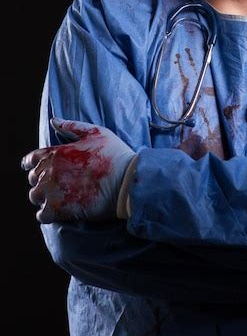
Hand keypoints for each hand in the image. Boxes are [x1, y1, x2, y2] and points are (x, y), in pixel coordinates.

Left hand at [21, 118, 136, 222]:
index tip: (40, 169)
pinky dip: (47, 214)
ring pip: (35, 197)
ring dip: (44, 197)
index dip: (33, 164)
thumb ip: (72, 126)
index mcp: (55, 153)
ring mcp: (52, 191)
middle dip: (42, 180)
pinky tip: (60, 211)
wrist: (126, 181)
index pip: (31, 159)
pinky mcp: (58, 210)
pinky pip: (41, 215)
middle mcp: (49, 171)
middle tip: (58, 184)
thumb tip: (53, 120)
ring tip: (60, 198)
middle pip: (33, 179)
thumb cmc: (114, 154)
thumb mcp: (96, 132)